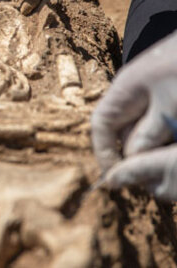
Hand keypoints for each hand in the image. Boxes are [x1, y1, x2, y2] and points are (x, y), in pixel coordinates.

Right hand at [92, 31, 176, 199]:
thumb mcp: (170, 104)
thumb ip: (149, 134)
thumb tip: (130, 164)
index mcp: (125, 91)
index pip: (101, 127)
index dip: (105, 154)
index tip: (117, 179)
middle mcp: (134, 93)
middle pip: (124, 132)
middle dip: (135, 155)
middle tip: (152, 178)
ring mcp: (153, 95)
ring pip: (146, 130)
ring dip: (156, 147)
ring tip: (168, 159)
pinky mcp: (170, 98)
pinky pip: (162, 124)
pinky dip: (168, 137)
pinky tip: (174, 143)